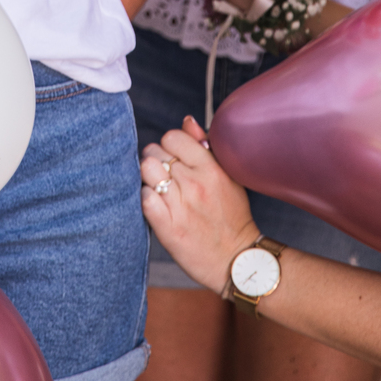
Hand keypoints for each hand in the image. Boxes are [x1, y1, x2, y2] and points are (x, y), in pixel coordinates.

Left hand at [141, 116, 259, 292]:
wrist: (236, 260)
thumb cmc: (231, 215)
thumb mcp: (227, 176)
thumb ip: (205, 146)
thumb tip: (186, 120)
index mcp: (210, 168)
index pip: (172, 137)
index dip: (169, 145)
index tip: (174, 158)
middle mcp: (195, 184)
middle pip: (154, 153)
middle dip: (156, 160)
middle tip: (166, 176)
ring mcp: (181, 206)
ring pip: (146, 172)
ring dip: (149, 178)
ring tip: (160, 189)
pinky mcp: (169, 228)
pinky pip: (145, 199)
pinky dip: (147, 199)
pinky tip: (157, 205)